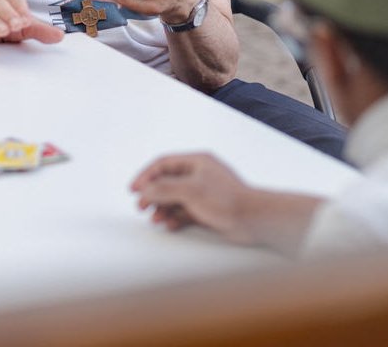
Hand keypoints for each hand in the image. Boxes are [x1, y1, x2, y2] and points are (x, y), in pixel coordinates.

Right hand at [130, 153, 257, 244]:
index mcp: (197, 162)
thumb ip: (164, 189)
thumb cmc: (228, 200)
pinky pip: (184, 212)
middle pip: (167, 182)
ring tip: (156, 219)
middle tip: (141, 206)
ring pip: (174, 198)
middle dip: (153, 194)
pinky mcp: (207, 209)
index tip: (134, 189)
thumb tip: (145, 190)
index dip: (146, 176)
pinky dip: (174, 218)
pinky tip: (169, 225)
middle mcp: (199, 175)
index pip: (163, 164)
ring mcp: (203, 193)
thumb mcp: (190, 190)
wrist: (253, 220)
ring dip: (162, 208)